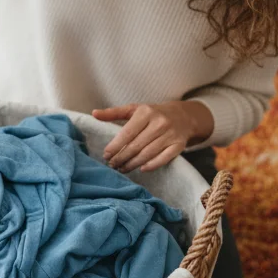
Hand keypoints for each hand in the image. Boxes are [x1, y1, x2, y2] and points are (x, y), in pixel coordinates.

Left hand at [92, 101, 212, 173]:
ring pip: (147, 154)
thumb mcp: (134, 109)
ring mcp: (170, 135)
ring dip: (132, 164)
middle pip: (136, 146)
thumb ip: (113, 113)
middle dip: (122, 158)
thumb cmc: (153, 114)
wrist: (183, 116)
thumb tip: (94, 114)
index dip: (115, 146)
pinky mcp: (179, 145)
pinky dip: (151, 165)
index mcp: (146, 112)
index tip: (106, 155)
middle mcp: (159, 123)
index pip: (127, 133)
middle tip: (112, 165)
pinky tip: (141, 169)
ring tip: (122, 168)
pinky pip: (163, 159)